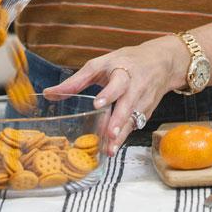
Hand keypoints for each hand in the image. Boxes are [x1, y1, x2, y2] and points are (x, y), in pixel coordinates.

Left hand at [43, 37, 185, 156]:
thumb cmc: (126, 61)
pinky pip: (134, 126)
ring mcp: (144, 101)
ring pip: (133, 119)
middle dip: (119, 120)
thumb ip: (77, 80)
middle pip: (128, 104)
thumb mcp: (101, 64)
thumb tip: (49, 94)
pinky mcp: (146, 112)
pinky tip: (112, 147)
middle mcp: (136, 87)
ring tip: (109, 149)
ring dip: (121, 135)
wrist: (162, 63)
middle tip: (109, 134)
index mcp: (124, 71)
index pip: (118, 82)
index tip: (98, 103)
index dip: (109, 93)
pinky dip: (124, 137)